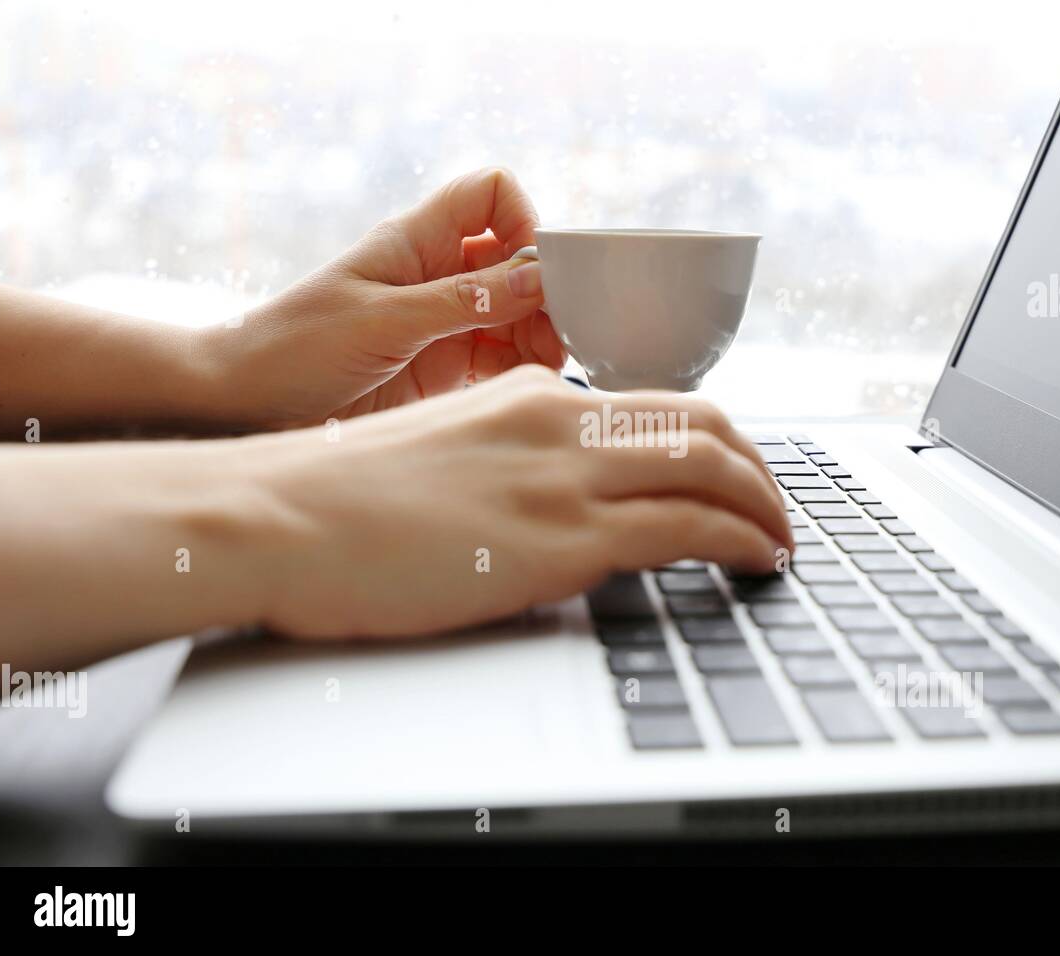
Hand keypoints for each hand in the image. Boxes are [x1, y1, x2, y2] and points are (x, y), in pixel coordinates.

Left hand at [202, 167, 565, 429]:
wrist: (242, 405)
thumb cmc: (293, 348)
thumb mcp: (383, 320)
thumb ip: (464, 301)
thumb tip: (538, 276)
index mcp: (416, 242)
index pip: (490, 194)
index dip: (522, 219)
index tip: (537, 270)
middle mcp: (435, 275)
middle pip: (515, 261)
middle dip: (543, 292)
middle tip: (556, 334)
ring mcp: (441, 323)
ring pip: (515, 313)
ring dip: (538, 335)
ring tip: (544, 366)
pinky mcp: (441, 369)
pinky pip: (499, 359)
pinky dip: (519, 369)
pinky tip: (520, 386)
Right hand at [246, 366, 793, 637]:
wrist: (277, 516)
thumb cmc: (339, 498)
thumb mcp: (442, 452)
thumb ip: (508, 460)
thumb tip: (544, 495)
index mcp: (530, 396)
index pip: (656, 402)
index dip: (716, 439)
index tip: (736, 474)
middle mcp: (559, 421)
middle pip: (702, 423)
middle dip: (758, 468)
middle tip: (776, 509)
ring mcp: (562, 476)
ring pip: (710, 469)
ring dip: (765, 507)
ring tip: (781, 543)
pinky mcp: (558, 538)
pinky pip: (686, 527)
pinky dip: (741, 540)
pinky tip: (758, 562)